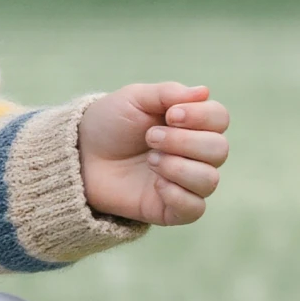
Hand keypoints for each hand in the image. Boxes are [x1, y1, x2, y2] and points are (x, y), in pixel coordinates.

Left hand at [78, 82, 228, 225]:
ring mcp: (185, 182)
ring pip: (210, 180)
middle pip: (219, 149)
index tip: (170, 115)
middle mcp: (194, 153)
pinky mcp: (172, 209)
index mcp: (189, 123)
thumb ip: (167, 93)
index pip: (219, 118)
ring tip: (149, 159)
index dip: (201, 116)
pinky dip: (177, 194)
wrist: (79, 154)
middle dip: (184, 141)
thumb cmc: (109, 123)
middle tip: (149, 137)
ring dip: (178, 167)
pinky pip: (195, 208)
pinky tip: (155, 183)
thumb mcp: (133, 99)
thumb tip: (204, 92)